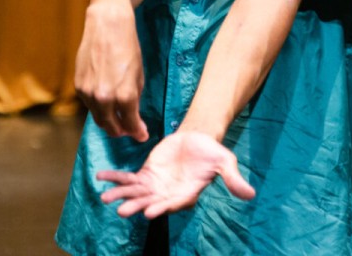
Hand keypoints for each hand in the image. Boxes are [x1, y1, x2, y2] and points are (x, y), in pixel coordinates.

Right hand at [74, 2, 148, 140]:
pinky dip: (98, 107)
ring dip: (108, 121)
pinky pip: (89, 104)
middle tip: (129, 129)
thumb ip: (135, 100)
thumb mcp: (138, 75)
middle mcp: (104, 98)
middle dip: (122, 131)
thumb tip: (134, 118)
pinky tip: (105, 101)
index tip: (142, 135)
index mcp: (124, 95)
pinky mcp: (78, 85)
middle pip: (111, 127)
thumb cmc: (128, 48)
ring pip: (98, 118)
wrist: (108, 26)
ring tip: (117, 118)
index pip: (130, 124)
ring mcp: (88, 93)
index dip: (138, 132)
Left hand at [97, 130, 254, 217]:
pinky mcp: (147, 174)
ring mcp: (156, 186)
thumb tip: (251, 194)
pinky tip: (101, 178)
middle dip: (136, 206)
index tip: (149, 212)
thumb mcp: (225, 162)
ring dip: (121, 195)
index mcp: (186, 194)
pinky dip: (116, 178)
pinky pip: (129, 179)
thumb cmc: (211, 152)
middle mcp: (168, 194)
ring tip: (105, 198)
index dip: (161, 208)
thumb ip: (232, 178)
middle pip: (150, 202)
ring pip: (136, 193)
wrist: (197, 138)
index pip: (173, 204)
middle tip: (122, 211)